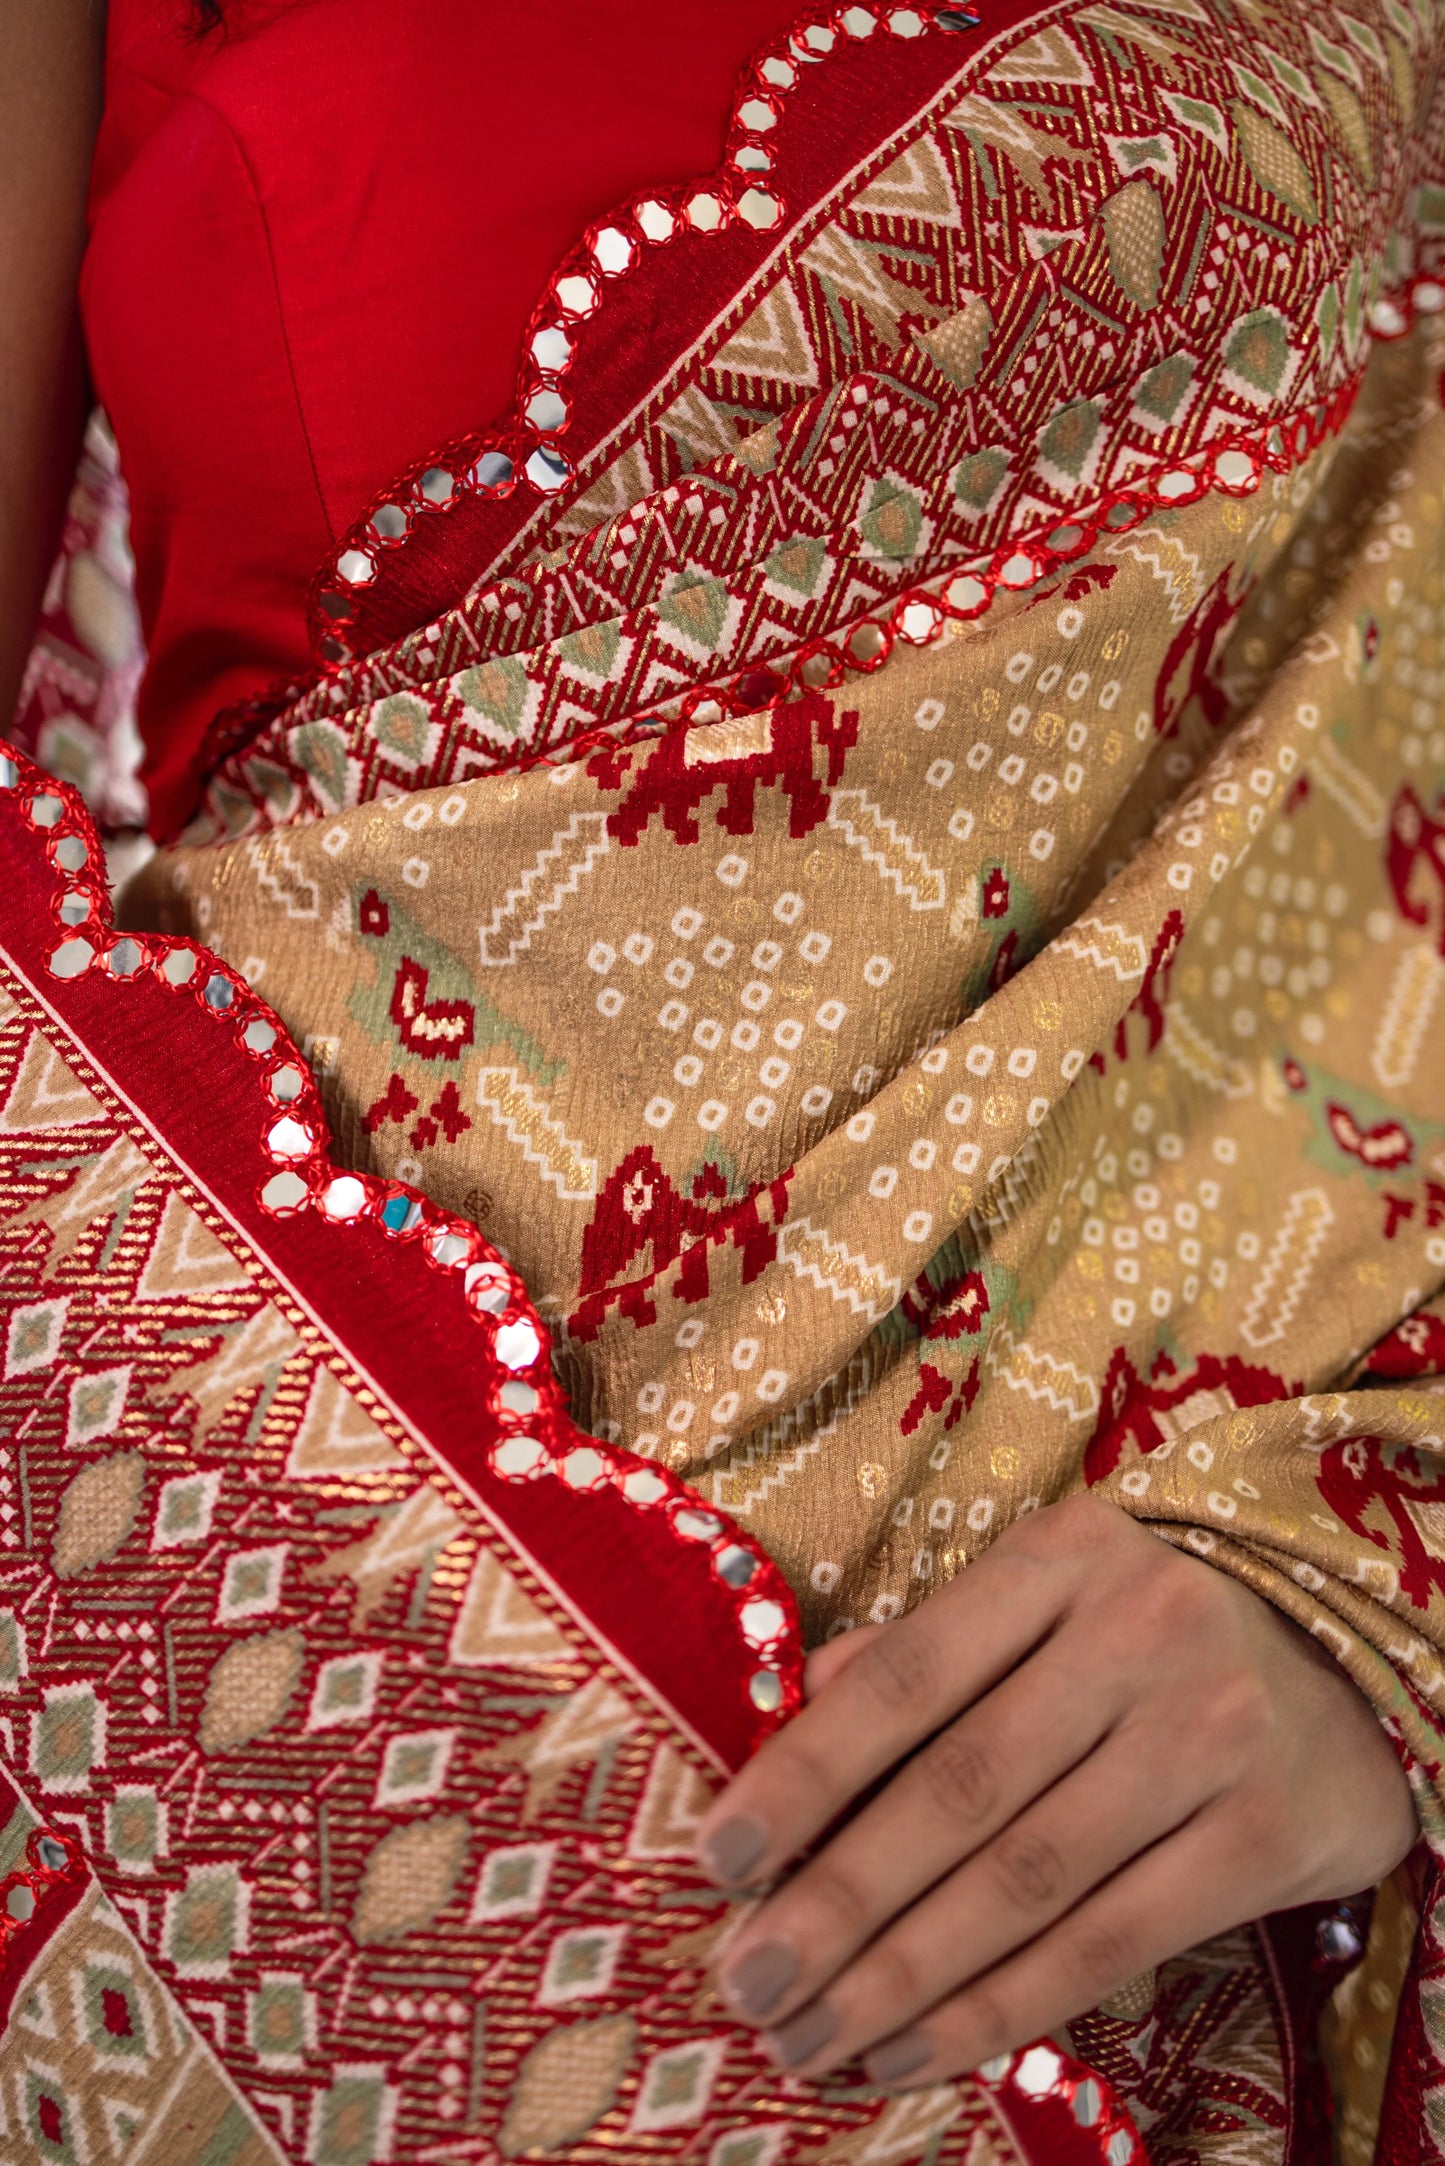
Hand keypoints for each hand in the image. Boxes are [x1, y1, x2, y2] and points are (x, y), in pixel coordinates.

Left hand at [696, 1493, 1415, 2087]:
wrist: (1347, 1671)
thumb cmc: (1147, 1636)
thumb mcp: (1043, 1602)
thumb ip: (926, 1649)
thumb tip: (792, 1710)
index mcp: (1061, 1559)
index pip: (909, 1674)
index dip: (806, 1772)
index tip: (718, 1860)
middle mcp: (1138, 1633)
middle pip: (960, 1789)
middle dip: (837, 1900)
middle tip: (746, 1982)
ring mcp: (1207, 1735)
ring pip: (1025, 1880)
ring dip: (901, 1975)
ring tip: (809, 2036)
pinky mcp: (1261, 1837)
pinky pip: (1107, 1944)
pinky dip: (999, 2008)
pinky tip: (915, 2049)